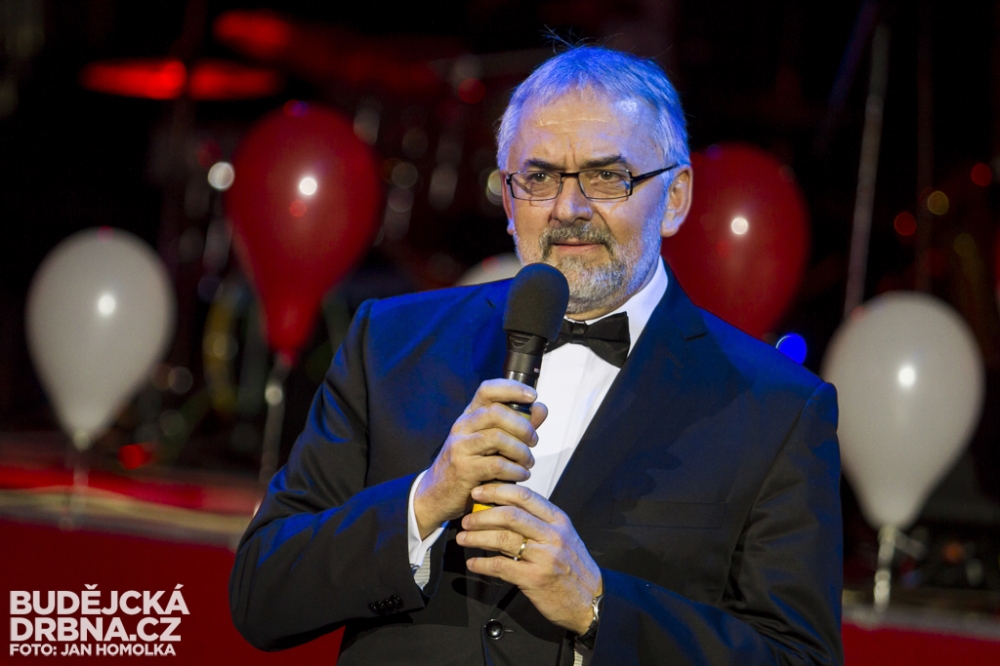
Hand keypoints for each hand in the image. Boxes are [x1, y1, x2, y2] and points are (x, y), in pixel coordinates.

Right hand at [414, 379, 546, 538]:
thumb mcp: (491, 442)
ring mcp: (460, 447)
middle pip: (496, 412)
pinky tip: (521, 475)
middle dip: (522, 426)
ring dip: (521, 450)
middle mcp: (462, 426)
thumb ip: (517, 425)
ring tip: (528, 462)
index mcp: (469, 416)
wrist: (437, 494)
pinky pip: (496, 464)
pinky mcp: (463, 469)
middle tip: (533, 441)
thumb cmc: (469, 465)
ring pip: (497, 438)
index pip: (487, 390)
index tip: (532, 395)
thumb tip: (541, 408)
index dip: (511, 388)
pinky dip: (515, 470)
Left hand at [457, 483, 601, 634]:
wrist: (591, 601)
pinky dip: (482, 563)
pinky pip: (501, 566)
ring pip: (502, 539)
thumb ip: (539, 522)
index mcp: (558, 520)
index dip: (498, 491)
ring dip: (477, 537)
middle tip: (466, 519)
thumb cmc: (574, 568)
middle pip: (510, 515)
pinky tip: (473, 562)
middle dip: (482, 515)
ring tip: (463, 538)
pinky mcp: (534, 579)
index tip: (479, 491)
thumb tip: (505, 509)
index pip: (524, 496)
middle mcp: (552, 535)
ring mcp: (544, 557)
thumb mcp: (564, 537)